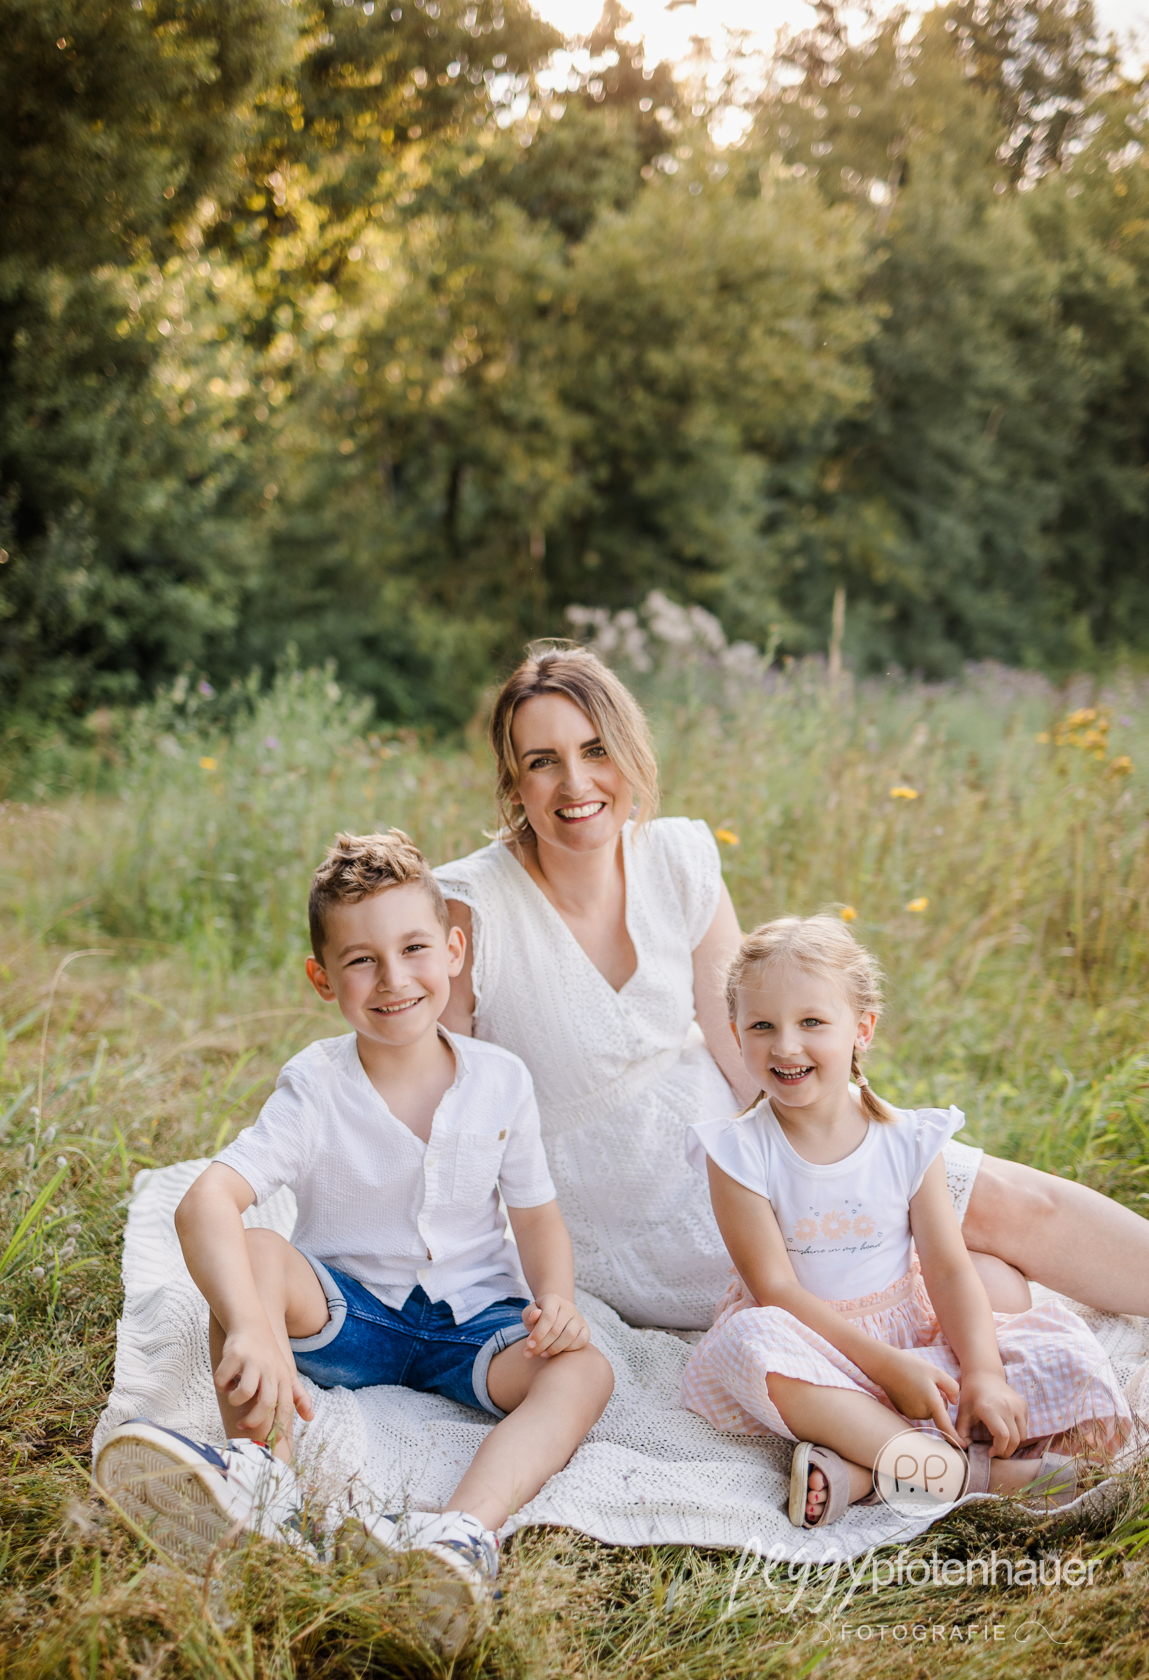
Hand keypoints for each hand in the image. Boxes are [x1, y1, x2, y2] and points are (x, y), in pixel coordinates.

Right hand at [214, 1325, 313, 1447]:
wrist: (251, 1322)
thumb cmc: (267, 1354)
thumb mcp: (285, 1372)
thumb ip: (297, 1395)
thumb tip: (310, 1418)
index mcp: (284, 1377)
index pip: (284, 1408)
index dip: (276, 1429)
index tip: (265, 1443)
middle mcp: (271, 1369)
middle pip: (266, 1404)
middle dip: (253, 1421)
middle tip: (242, 1426)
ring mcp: (253, 1361)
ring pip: (244, 1393)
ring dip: (234, 1400)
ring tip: (233, 1394)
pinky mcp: (236, 1354)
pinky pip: (223, 1380)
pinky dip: (221, 1384)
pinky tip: (224, 1379)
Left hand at [521, 1294, 590, 1358]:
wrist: (555, 1314)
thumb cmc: (538, 1316)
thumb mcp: (529, 1313)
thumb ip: (529, 1314)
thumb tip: (535, 1315)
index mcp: (553, 1299)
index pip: (548, 1317)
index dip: (538, 1333)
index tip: (529, 1345)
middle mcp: (568, 1307)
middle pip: (557, 1329)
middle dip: (542, 1344)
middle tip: (531, 1353)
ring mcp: (578, 1317)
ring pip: (570, 1335)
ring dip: (555, 1348)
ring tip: (543, 1354)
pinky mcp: (585, 1328)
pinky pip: (582, 1341)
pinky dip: (569, 1349)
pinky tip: (557, 1352)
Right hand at [878, 1349, 962, 1446]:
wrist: (886, 1366)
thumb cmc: (913, 1366)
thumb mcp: (937, 1372)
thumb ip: (952, 1388)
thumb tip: (954, 1402)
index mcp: (932, 1402)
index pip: (946, 1426)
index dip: (955, 1438)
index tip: (964, 1447)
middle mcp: (920, 1412)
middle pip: (938, 1412)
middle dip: (938, 1401)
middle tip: (928, 1383)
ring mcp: (910, 1414)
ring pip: (928, 1411)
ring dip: (928, 1401)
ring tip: (917, 1384)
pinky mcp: (903, 1412)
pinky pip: (917, 1410)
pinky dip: (918, 1402)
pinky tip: (909, 1388)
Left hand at [955, 1370, 1027, 1457]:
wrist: (984, 1374)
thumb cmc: (971, 1395)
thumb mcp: (962, 1413)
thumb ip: (961, 1433)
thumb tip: (966, 1450)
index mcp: (990, 1409)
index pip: (1003, 1436)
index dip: (999, 1449)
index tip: (990, 1453)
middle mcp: (1006, 1406)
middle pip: (1015, 1439)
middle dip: (1006, 1451)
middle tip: (997, 1453)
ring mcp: (1017, 1405)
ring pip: (1022, 1435)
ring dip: (1013, 1444)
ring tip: (1001, 1443)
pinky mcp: (1023, 1404)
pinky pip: (1025, 1426)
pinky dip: (1018, 1433)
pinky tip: (1006, 1430)